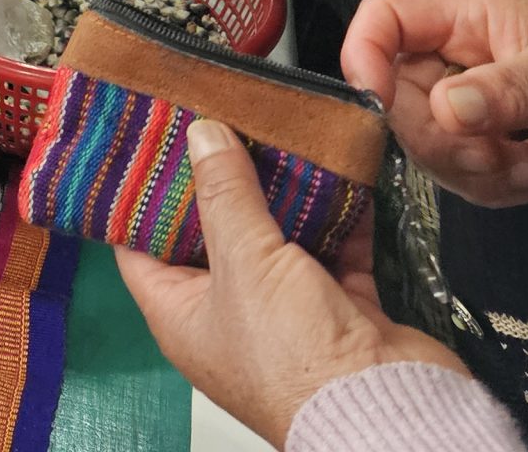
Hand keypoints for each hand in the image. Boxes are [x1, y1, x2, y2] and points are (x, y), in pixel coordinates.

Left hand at [119, 119, 470, 447]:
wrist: (390, 408)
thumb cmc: (297, 360)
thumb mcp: (246, 263)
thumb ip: (225, 195)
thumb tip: (201, 134)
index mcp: (182, 315)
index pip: (140, 247)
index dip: (137, 197)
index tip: (141, 143)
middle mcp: (229, 314)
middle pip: (213, 234)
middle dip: (218, 179)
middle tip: (214, 119)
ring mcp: (287, 311)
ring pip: (277, 236)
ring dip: (281, 189)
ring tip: (273, 130)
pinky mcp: (341, 307)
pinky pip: (336, 248)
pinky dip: (338, 212)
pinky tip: (336, 165)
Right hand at [340, 0, 527, 207]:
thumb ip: (501, 93)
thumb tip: (443, 110)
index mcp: (471, 17)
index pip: (385, 19)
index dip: (366, 57)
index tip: (381, 105)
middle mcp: (465, 59)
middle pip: (399, 96)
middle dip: (440, 137)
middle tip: (495, 151)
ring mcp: (482, 108)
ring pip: (428, 144)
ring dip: (473, 168)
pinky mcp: (502, 152)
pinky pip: (463, 178)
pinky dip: (496, 188)